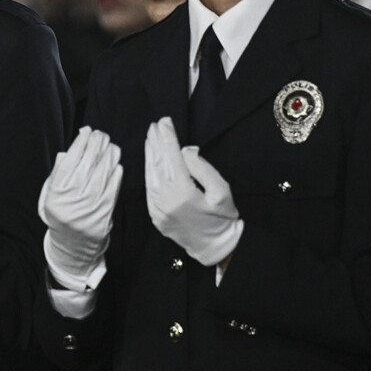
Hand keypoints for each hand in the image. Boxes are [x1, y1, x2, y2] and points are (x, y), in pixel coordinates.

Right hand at [39, 127, 122, 291]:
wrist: (73, 244)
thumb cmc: (61, 213)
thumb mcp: (50, 194)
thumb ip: (58, 172)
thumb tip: (70, 149)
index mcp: (57, 191)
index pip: (71, 159)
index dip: (81, 141)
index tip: (86, 131)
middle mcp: (74, 197)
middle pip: (89, 161)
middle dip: (97, 143)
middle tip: (101, 134)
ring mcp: (91, 204)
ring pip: (104, 171)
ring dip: (109, 154)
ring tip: (110, 145)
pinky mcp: (106, 211)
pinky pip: (114, 186)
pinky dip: (116, 172)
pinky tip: (116, 163)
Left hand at [144, 117, 242, 266]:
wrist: (215, 248)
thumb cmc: (222, 218)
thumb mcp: (221, 190)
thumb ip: (202, 168)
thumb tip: (185, 150)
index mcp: (183, 193)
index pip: (172, 157)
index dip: (167, 137)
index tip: (164, 122)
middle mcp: (166, 200)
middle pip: (157, 164)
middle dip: (155, 142)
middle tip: (154, 125)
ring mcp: (157, 209)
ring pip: (149, 175)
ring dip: (149, 154)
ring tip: (150, 137)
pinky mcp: (155, 215)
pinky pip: (148, 188)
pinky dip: (148, 172)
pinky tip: (150, 160)